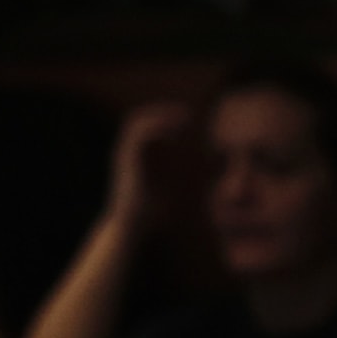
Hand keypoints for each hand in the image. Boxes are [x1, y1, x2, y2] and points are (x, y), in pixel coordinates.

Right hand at [107, 101, 191, 228]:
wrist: (133, 224)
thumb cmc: (154, 213)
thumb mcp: (176, 192)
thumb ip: (187, 181)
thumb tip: (211, 180)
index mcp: (139, 156)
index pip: (150, 128)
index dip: (167, 120)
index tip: (189, 119)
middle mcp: (129, 151)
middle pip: (142, 119)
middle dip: (164, 112)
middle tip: (187, 114)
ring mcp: (125, 153)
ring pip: (138, 122)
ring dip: (160, 116)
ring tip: (182, 117)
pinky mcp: (125, 158)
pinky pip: (137, 134)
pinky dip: (154, 128)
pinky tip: (174, 131)